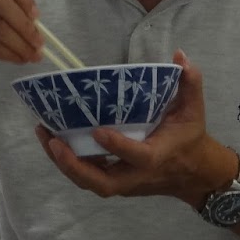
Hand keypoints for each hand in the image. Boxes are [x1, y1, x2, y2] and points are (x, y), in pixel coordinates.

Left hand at [35, 50, 234, 202]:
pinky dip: (68, 163)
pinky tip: (51, 140)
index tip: (98, 130)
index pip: (137, 156)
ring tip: (44, 135)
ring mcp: (124, 182)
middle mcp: (137, 175)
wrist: (193, 174)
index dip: (117, 145)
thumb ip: (190, 83)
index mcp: (157, 156)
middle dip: (76, 166)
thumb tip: (181, 56)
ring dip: (64, 164)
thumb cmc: (190, 137)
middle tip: (54, 141)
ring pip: (90, 182)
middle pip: (103, 182)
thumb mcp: (194, 110)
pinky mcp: (115, 181)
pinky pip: (88, 177)